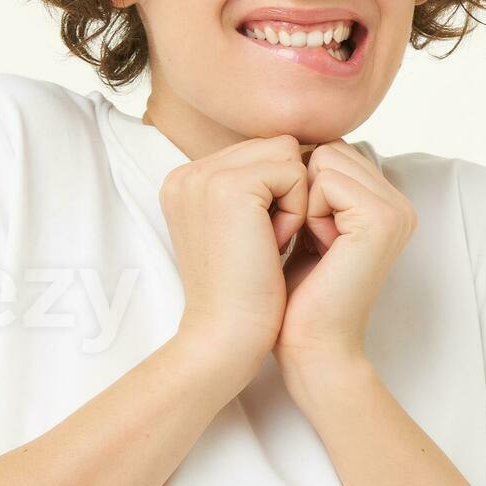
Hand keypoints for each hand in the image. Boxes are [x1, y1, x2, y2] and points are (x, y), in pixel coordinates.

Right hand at [157, 132, 308, 392]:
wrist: (227, 337)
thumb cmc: (243, 297)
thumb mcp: (242, 232)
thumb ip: (253, 191)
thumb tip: (299, 156)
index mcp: (186, 182)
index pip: (258, 155)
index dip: (278, 196)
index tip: (259, 243)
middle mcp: (187, 172)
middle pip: (274, 148)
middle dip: (286, 194)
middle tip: (265, 246)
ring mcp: (203, 175)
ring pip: (286, 155)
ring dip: (293, 200)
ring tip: (268, 243)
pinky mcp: (230, 186)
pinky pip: (295, 173)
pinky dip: (296, 211)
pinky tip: (273, 245)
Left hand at [274, 140, 413, 375]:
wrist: (308, 345)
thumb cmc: (294, 294)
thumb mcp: (301, 226)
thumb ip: (308, 184)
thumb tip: (284, 141)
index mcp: (383, 201)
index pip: (329, 149)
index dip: (299, 186)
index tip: (302, 235)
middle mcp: (398, 201)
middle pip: (328, 147)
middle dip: (302, 189)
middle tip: (306, 240)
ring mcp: (396, 209)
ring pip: (325, 158)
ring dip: (303, 200)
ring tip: (313, 245)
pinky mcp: (382, 219)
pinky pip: (325, 180)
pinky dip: (308, 211)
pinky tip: (318, 248)